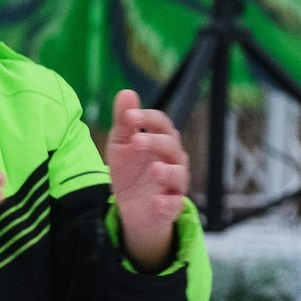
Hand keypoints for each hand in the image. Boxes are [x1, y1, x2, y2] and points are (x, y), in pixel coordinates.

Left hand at [105, 91, 188, 269]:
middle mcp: (173, 161)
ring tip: (154, 169)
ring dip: (167, 172)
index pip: (162, 124)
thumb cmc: (130, 171)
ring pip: (178, 175)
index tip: (129, 116)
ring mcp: (173, 185)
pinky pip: (173, 205)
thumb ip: (125, 122)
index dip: (147, 118)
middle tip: (136, 141)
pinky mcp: (169, 208)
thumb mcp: (121, 145)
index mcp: (162, 142)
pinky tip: (156, 201)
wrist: (130, 208)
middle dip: (155, 142)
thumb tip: (126, 92)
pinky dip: (166, 203)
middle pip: (171, 147)